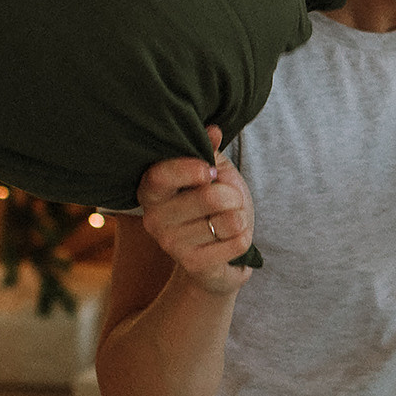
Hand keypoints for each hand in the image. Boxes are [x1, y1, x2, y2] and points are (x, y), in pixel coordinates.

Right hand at [134, 124, 252, 295]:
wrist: (217, 255)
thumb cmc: (212, 206)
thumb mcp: (212, 173)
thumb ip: (208, 151)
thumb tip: (213, 130)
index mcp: (151, 190)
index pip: (161, 175)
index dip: (190, 169)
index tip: (212, 171)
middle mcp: (153, 219)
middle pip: (209, 197)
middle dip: (233, 195)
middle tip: (230, 199)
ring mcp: (171, 245)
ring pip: (228, 220)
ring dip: (240, 217)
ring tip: (229, 220)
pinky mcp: (193, 265)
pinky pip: (238, 243)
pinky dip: (244, 237)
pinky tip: (231, 239)